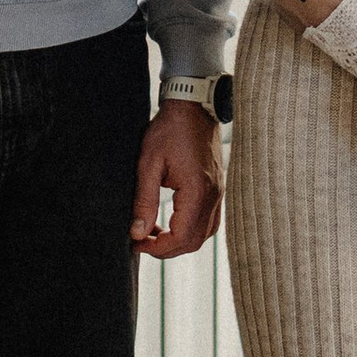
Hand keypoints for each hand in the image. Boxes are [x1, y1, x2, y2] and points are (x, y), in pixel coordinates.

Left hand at [133, 101, 221, 259]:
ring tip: (154, 233)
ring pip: (204, 234)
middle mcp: (213, 196)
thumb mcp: (148, 164)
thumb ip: (144, 201)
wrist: (193, 107)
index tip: (137, 244)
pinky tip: (171, 221)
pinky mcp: (217, 188)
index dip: (158, 248)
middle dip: (167, 249)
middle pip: (195, 242)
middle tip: (142, 242)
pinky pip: (209, 220)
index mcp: (197, 191)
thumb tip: (138, 232)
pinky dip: (190, 229)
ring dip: (179, 240)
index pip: (181, 237)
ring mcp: (218, 193)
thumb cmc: (170, 131)